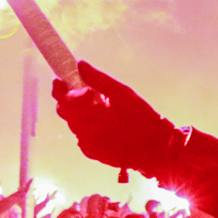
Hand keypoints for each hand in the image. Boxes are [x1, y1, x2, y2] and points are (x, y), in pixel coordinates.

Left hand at [53, 62, 180, 175]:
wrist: (157, 148)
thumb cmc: (142, 118)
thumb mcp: (123, 93)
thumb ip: (99, 79)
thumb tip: (80, 65)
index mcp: (89, 115)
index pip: (65, 99)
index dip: (60, 88)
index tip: (60, 79)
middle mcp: (83, 132)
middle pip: (66, 113)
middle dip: (70, 101)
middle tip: (80, 92)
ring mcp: (86, 144)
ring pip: (74, 125)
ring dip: (79, 115)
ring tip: (96, 109)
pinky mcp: (92, 153)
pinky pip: (82, 137)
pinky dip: (87, 128)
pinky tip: (102, 125)